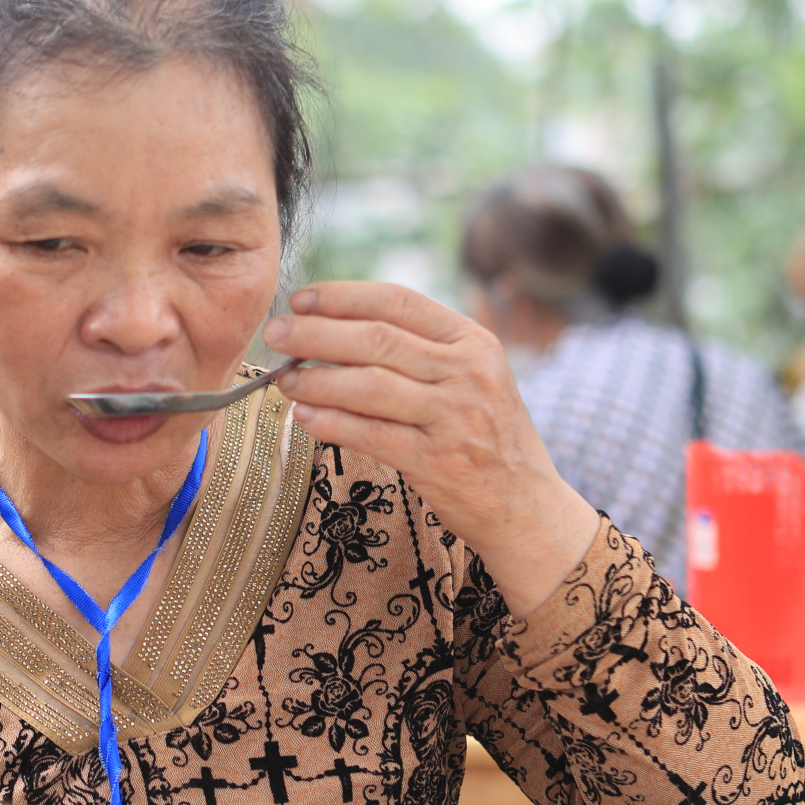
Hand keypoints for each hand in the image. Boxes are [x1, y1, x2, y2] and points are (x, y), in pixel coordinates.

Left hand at [263, 281, 599, 614]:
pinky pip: (371, 435)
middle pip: (376, 339)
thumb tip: (343, 325)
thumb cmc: (487, 437)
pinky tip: (305, 416)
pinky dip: (332, 423)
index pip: (398, 301)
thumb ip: (426, 348)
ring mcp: (454, 418)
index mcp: (473, 342)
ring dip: (317, 379)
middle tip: (277, 334)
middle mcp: (467, 373)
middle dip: (316, 333)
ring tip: (285, 379)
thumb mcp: (476, 377)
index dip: (343, 297)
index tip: (302, 299)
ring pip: (369, 385)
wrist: (527, 508)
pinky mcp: (437, 462)